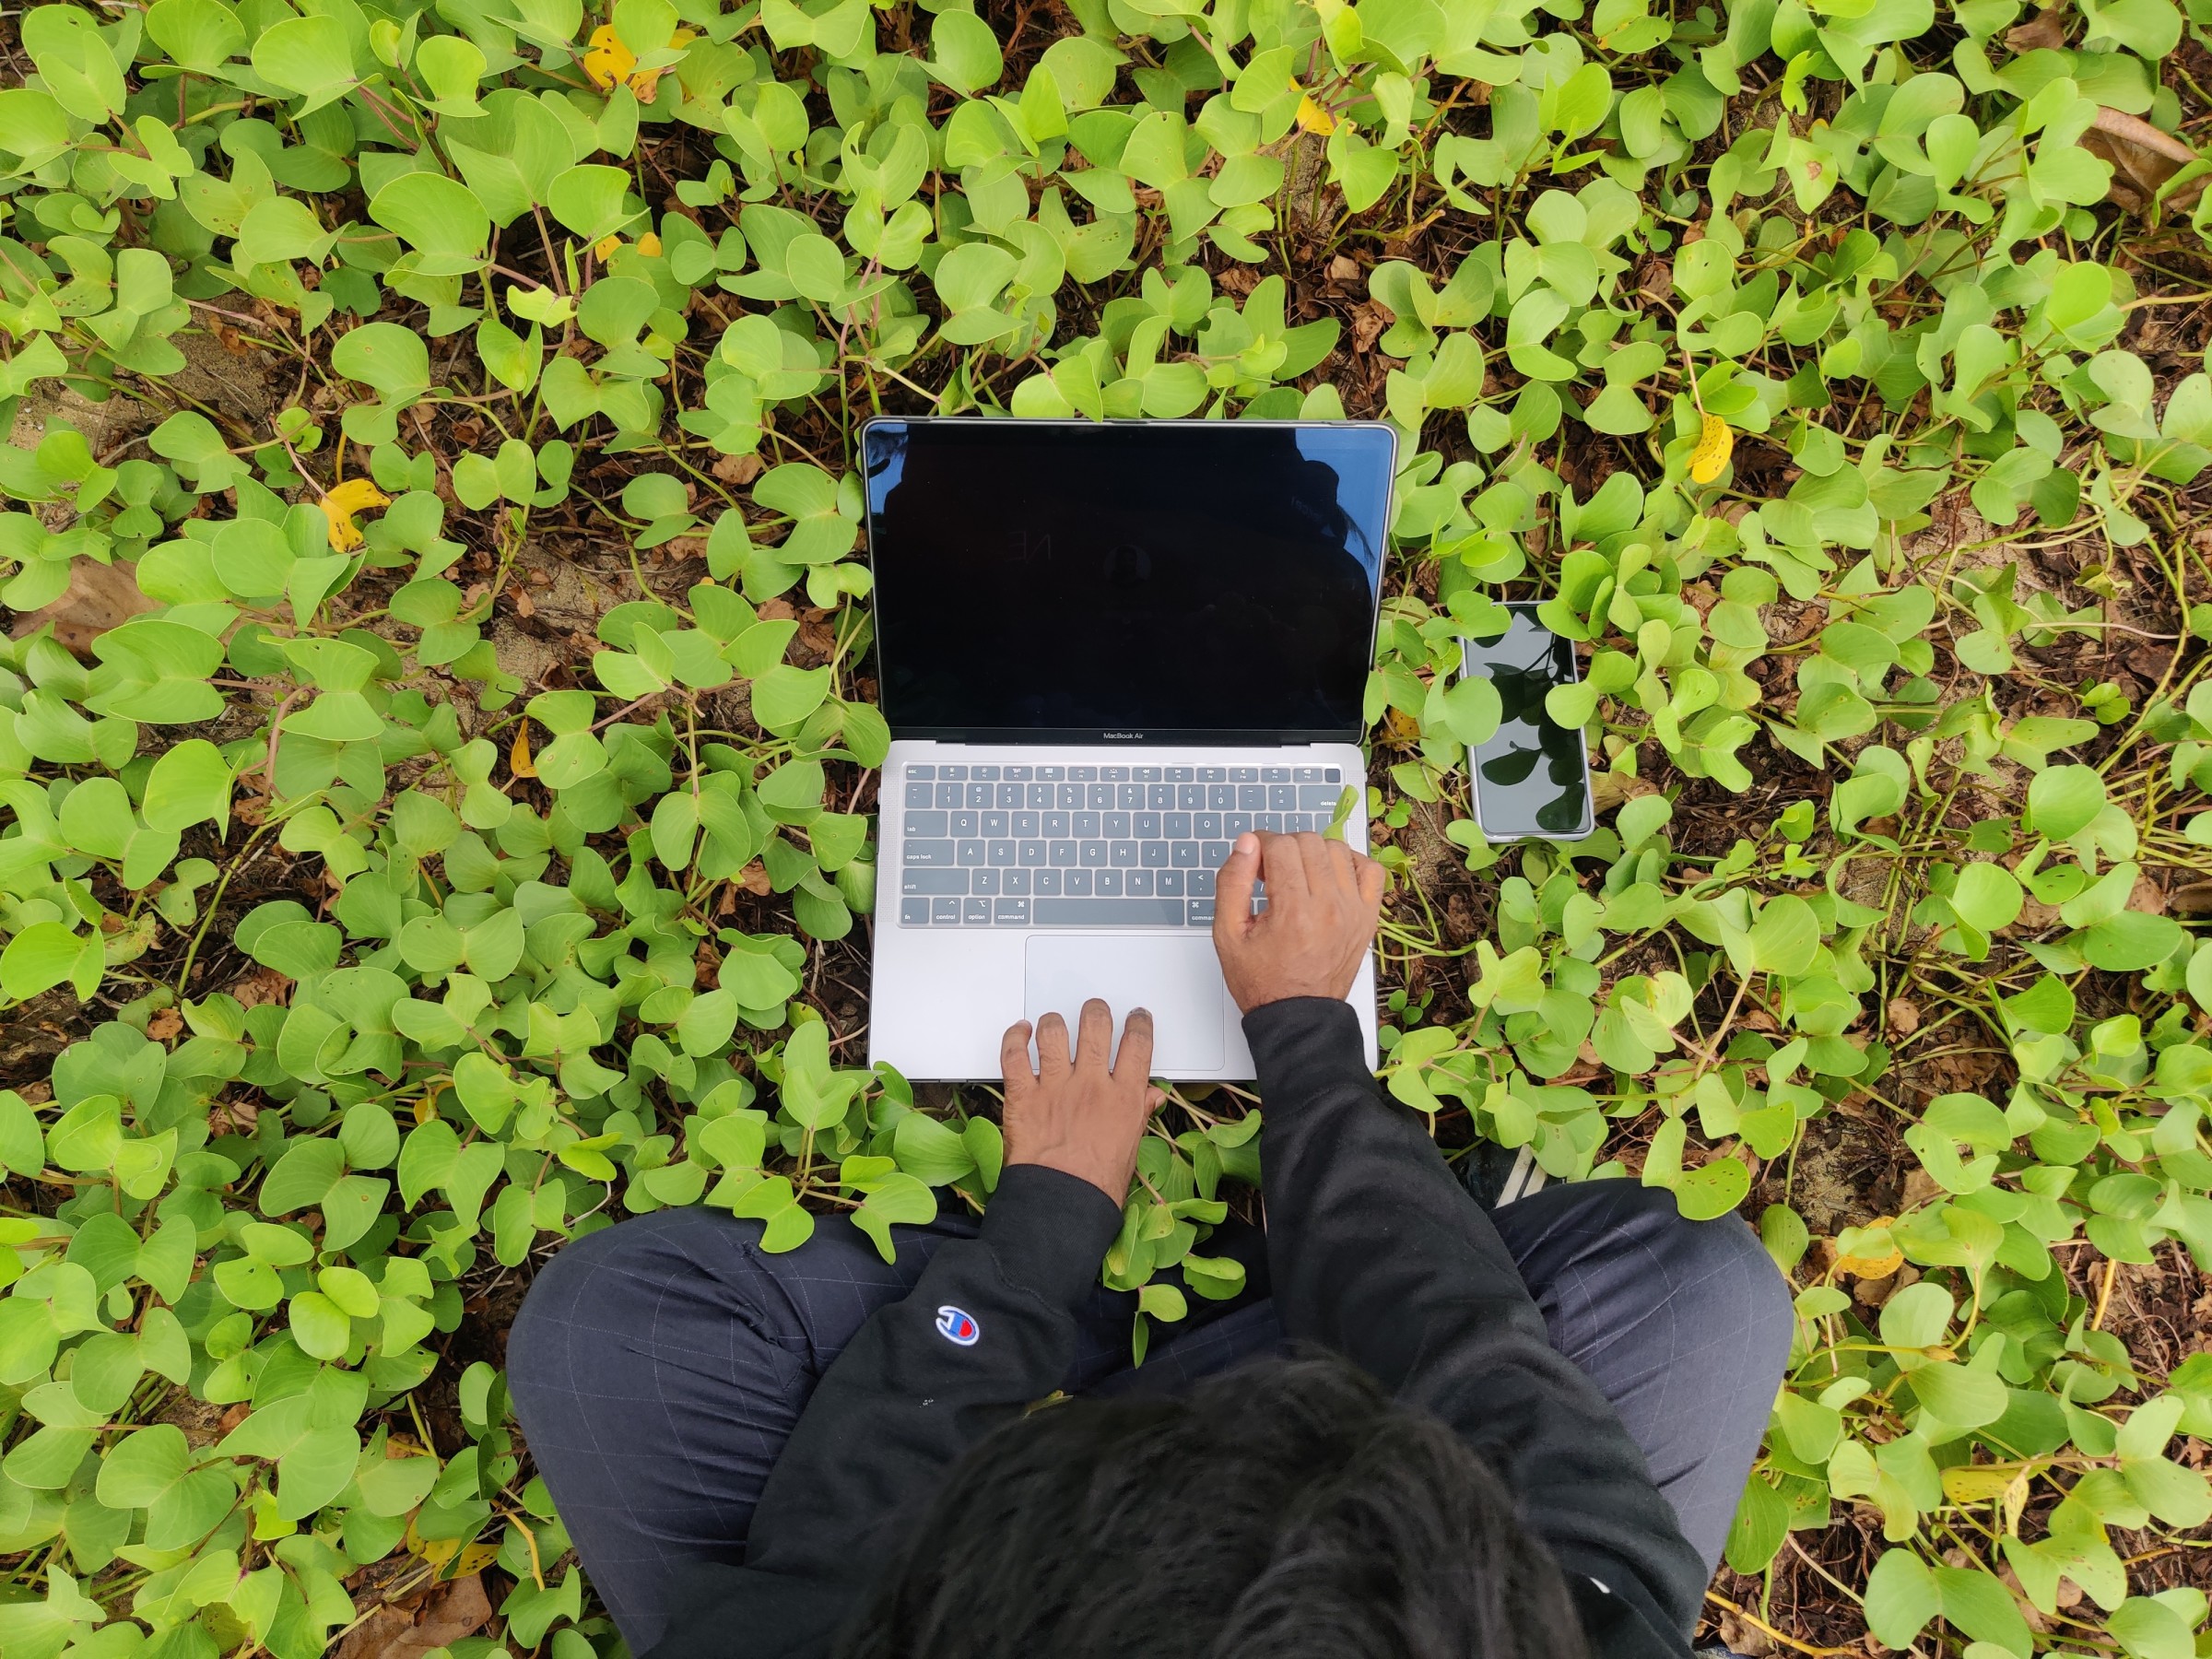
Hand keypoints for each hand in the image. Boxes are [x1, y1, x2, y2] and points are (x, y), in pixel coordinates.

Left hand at [999, 1000, 1163, 1202]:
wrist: (1060, 1204)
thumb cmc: (1097, 1187)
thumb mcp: (1131, 1150)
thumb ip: (1139, 1115)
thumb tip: (1152, 1096)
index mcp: (1123, 1098)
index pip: (1137, 1045)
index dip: (1139, 1024)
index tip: (1136, 1018)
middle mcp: (1091, 1085)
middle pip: (1096, 1027)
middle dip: (1096, 1012)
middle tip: (1094, 1011)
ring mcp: (1055, 1087)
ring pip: (1055, 1033)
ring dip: (1055, 1022)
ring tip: (1055, 1024)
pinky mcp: (1023, 1096)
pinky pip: (1015, 1055)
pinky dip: (1015, 1037)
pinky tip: (1021, 1032)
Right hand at [1212, 831, 1384, 1013]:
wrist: (1297, 1016)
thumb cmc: (1262, 980)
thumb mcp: (1227, 934)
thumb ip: (1232, 883)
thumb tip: (1247, 843)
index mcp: (1293, 912)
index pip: (1280, 845)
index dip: (1260, 844)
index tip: (1254, 861)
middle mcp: (1329, 907)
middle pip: (1309, 841)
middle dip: (1284, 847)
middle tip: (1272, 872)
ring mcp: (1354, 911)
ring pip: (1337, 849)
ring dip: (1314, 853)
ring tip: (1299, 876)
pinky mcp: (1368, 917)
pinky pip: (1370, 870)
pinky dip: (1351, 864)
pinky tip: (1330, 877)